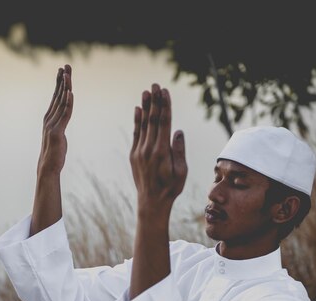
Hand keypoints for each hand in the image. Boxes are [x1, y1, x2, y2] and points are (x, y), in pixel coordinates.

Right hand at [38, 65, 72, 174]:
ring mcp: (52, 125)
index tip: (62, 70)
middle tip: (66, 66)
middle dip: (62, 80)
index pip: (55, 97)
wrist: (48, 167)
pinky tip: (70, 93)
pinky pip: (65, 115)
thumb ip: (59, 126)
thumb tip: (62, 122)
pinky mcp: (57, 132)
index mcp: (49, 118)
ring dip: (65, 87)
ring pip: (61, 102)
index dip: (59, 83)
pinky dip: (68, 103)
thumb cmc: (54, 153)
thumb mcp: (58, 135)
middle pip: (57, 96)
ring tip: (68, 74)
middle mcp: (49, 119)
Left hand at [130, 84, 186, 211]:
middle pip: (152, 120)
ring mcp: (139, 151)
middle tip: (155, 85)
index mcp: (162, 152)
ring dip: (145, 107)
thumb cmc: (171, 187)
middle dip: (154, 101)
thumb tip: (177, 131)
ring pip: (143, 124)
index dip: (164, 106)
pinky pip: (136, 134)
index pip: (163, 123)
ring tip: (146, 91)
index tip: (165, 91)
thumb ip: (179, 151)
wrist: (152, 201)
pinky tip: (138, 109)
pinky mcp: (134, 155)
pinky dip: (137, 121)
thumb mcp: (182, 172)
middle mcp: (148, 149)